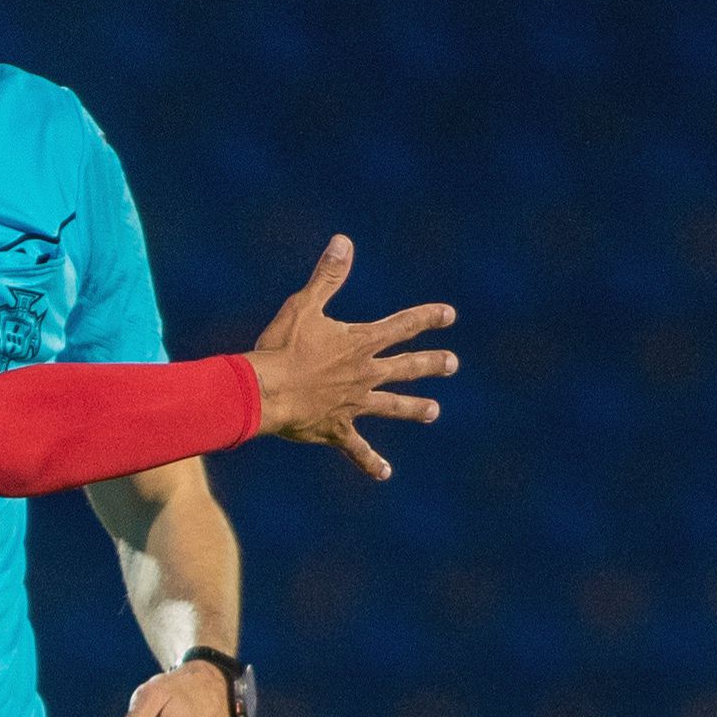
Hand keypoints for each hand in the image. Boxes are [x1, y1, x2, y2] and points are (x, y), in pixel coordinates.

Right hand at [243, 237, 454, 480]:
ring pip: (392, 405)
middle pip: (406, 367)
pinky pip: (357, 448)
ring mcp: (353, 403)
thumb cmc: (281, 348)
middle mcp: (364, 374)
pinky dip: (370, 461)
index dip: (427, 318)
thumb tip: (344, 242)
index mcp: (359, 343)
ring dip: (414, 408)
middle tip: (452, 364)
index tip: (450, 315)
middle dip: (431, 364)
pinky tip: (385, 473)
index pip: (402, 326)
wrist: (264, 392)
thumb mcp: (304, 307)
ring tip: (433, 412)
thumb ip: (327, 277)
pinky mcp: (336, 428)